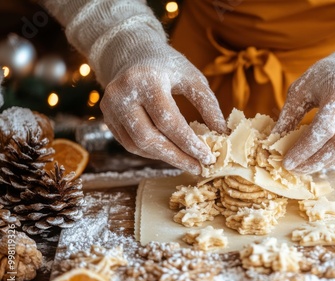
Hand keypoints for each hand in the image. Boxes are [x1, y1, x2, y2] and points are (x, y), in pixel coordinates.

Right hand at [101, 47, 226, 174]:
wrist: (132, 54)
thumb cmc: (167, 66)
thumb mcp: (192, 78)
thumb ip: (207, 104)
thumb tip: (222, 133)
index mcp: (146, 80)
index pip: (168, 120)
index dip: (188, 143)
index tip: (207, 157)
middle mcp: (122, 94)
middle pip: (149, 138)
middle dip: (177, 157)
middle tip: (198, 167)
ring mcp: (110, 108)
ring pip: (138, 145)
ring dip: (165, 158)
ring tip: (188, 162)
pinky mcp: (107, 118)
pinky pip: (130, 144)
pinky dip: (152, 153)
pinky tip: (170, 153)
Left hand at [272, 51, 334, 172]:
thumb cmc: (323, 79)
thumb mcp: (300, 89)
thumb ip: (288, 115)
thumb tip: (274, 142)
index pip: (324, 128)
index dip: (305, 149)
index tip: (287, 162)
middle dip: (314, 161)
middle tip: (295, 169)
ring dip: (324, 164)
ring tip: (305, 166)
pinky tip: (321, 159)